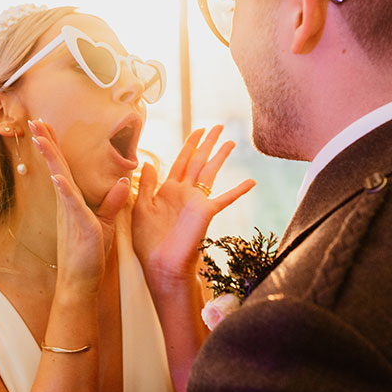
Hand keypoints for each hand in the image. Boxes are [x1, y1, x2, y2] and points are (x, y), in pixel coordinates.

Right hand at [29, 118, 130, 292]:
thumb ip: (112, 202)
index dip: (55, 147)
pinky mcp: (78, 226)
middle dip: (46, 142)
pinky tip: (57, 176)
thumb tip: (121, 180)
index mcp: (73, 201)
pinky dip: (63, 189)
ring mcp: (70, 213)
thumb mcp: (105, 224)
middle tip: (34, 120)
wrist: (81, 283)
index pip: (64, 168)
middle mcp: (68, 204)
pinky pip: (70, 204)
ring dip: (51, 158)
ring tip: (40, 137)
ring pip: (60, 179)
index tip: (46, 126)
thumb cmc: (91, 256)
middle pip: (57, 166)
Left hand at [132, 126, 254, 290]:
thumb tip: (149, 161)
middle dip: (207, 143)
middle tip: (217, 126)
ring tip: (230, 141)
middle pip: (197, 161)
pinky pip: (224, 198)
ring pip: (209, 172)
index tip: (198, 130)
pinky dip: (237, 190)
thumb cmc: (149, 242)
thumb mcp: (141, 208)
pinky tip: (251, 181)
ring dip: (219, 156)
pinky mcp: (206, 212)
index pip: (180, 161)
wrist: (161, 265)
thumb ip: (147, 185)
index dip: (189, 145)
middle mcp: (184, 193)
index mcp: (167, 190)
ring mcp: (196, 201)